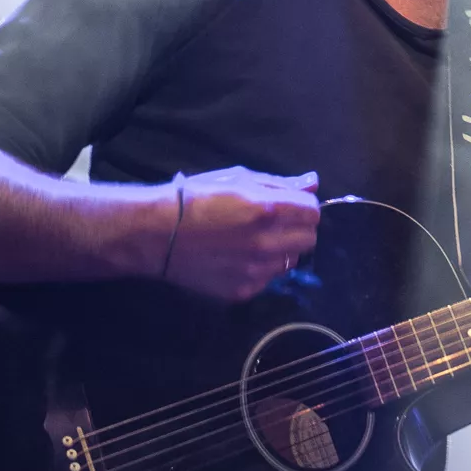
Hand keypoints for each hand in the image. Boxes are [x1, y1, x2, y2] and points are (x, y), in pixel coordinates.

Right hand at [160, 166, 320, 302]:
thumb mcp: (238, 179)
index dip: (303, 207)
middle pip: (309, 240)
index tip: (289, 206)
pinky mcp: (243, 291)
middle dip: (298, 229)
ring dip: (281, 250)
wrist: (157, 233)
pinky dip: (261, 269)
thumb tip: (313, 182)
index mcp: (268, 211)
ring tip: (253, 241)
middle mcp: (266, 244)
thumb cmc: (197, 198)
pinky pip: (268, 280)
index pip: (313, 212)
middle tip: (275, 224)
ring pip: (291, 262)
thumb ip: (280, 184)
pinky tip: (238, 258)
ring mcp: (255, 272)